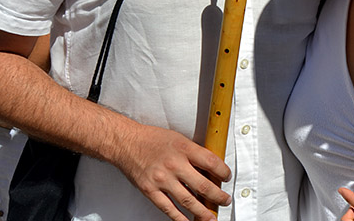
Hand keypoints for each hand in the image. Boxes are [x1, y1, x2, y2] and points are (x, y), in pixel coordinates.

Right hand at [109, 123, 231, 220]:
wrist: (126, 143)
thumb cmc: (152, 139)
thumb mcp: (179, 139)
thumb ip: (194, 154)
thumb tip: (210, 170)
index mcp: (184, 149)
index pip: (211, 163)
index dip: (223, 173)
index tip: (227, 178)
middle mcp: (174, 165)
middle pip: (203, 185)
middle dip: (217, 196)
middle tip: (225, 200)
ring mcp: (162, 180)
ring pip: (188, 201)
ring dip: (202, 211)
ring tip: (211, 217)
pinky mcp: (150, 190)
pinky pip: (168, 208)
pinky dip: (180, 218)